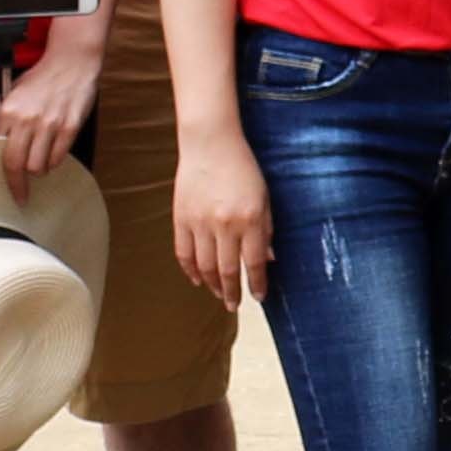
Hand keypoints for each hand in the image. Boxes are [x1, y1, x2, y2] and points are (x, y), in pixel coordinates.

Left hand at [0, 34, 99, 189]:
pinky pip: (58, 157)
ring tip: (39, 163)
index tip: (0, 187)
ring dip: (38, 170)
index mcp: (8, 111)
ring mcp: (49, 124)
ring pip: (38, 166)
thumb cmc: (41, 78)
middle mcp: (27, 119)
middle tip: (21, 195)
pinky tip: (52, 154)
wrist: (72, 62)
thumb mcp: (11, 94)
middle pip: (16, 164)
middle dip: (17, 185)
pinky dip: (54, 161)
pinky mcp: (70, 127)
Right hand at [175, 135, 273, 305]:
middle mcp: (224, 224)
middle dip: (232, 292)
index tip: (259, 297)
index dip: (256, 284)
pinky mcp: (181, 218)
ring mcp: (200, 223)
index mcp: (250, 219)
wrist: (210, 144)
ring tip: (220, 294)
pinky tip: (197, 279)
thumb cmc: (244, 169)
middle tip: (234, 305)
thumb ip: (266, 229)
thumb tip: (268, 260)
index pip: (253, 262)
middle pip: (227, 270)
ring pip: (204, 266)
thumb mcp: (264, 197)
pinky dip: (190, 270)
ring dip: (212, 285)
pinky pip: (184, 253)